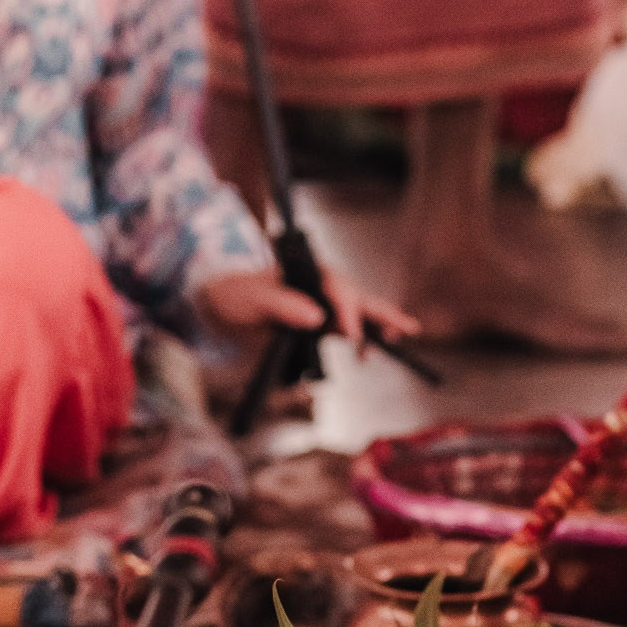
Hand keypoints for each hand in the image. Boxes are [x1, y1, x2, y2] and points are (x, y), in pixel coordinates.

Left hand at [193, 264, 417, 354]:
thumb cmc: (235, 295)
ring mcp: (323, 306)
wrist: (221, 308)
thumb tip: (315, 318)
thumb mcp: (252, 299)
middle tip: (404, 327)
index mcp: (307, 273)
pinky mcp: (320, 325)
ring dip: (379, 324)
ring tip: (398, 335)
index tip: (351, 335)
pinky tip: (369, 353)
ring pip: (359, 313)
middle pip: (357, 298)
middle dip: (380, 312)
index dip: (348, 311)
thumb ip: (282, 305)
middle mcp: (320, 288)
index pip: (337, 289)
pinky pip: (347, 329)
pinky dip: (363, 339)